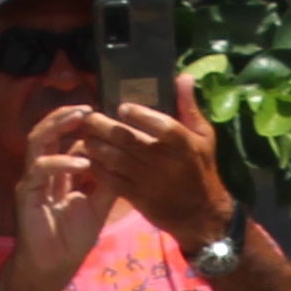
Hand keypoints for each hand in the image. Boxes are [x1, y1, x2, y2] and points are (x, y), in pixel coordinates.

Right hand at [4, 110, 117, 290]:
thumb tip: (128, 162)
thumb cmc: (72, 240)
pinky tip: (82, 163)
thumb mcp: (98, 207)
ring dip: (58, 126)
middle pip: (47, 132)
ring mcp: (32, 180)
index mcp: (58, 173)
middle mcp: (42, 171)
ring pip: (37, 140)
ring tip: (80, 119)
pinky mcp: (26, 192)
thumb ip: (108, 185)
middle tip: (89, 108)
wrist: (52, 267)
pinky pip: (40, 168)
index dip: (82, 128)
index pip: (66, 141)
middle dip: (66, 116)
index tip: (104, 117)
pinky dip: (61, 162)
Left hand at [68, 85, 233, 248]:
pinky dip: (97, 168)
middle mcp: (162, 160)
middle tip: (89, 118)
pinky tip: (90, 159)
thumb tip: (183, 76)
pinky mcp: (137, 197)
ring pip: (113, 158)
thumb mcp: (204, 136)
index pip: (157, 123)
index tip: (121, 107)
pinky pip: (110, 180)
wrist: (201, 214)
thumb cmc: (202, 170)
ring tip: (86, 136)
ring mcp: (147, 179)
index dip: (137, 114)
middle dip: (102, 126)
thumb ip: (189, 107)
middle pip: (125, 138)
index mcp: (181, 142)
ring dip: (95, 145)